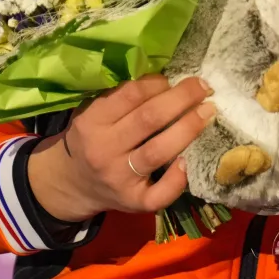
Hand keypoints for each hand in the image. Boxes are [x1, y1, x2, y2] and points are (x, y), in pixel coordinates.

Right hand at [25, 75, 216, 222]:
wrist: (70, 184)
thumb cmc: (90, 139)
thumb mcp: (92, 113)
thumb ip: (118, 97)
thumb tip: (166, 77)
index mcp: (91, 122)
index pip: (130, 94)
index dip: (157, 83)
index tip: (173, 79)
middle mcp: (103, 150)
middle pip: (149, 119)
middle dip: (182, 98)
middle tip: (203, 86)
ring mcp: (118, 178)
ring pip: (158, 151)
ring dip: (188, 128)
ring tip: (208, 111)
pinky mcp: (131, 202)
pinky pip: (159, 194)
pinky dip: (177, 180)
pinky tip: (187, 162)